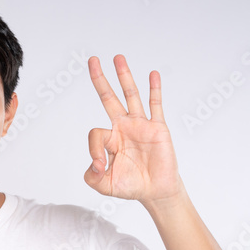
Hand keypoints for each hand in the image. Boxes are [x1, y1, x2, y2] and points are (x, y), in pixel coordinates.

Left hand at [85, 55, 182, 203]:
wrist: (155, 191)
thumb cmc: (130, 186)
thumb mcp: (103, 185)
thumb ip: (91, 177)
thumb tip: (94, 164)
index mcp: (110, 138)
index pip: (96, 133)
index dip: (94, 150)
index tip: (99, 166)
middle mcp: (123, 127)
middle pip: (109, 98)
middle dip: (100, 79)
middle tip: (92, 60)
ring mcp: (141, 125)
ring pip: (131, 96)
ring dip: (124, 76)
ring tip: (118, 58)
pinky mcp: (158, 128)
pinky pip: (156, 105)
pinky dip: (154, 90)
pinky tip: (153, 75)